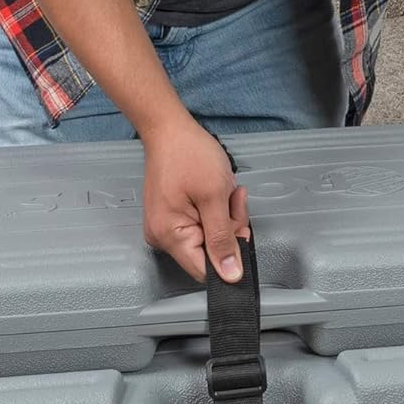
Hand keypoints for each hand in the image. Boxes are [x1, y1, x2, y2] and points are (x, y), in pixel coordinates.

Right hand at [140, 113, 250, 282]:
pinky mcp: (171, 216)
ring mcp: (165, 226)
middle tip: (233, 199)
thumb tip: (230, 275)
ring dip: (224, 216)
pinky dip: (215, 210)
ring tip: (226, 190)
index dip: (229, 255)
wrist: (170, 128)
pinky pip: (201, 225)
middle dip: (229, 227)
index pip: (205, 271)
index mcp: (169, 236)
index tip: (241, 230)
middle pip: (208, 253)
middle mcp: (162, 236)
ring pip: (208, 237)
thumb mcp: (214, 196)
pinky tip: (217, 191)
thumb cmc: (188, 153)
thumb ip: (223, 238)